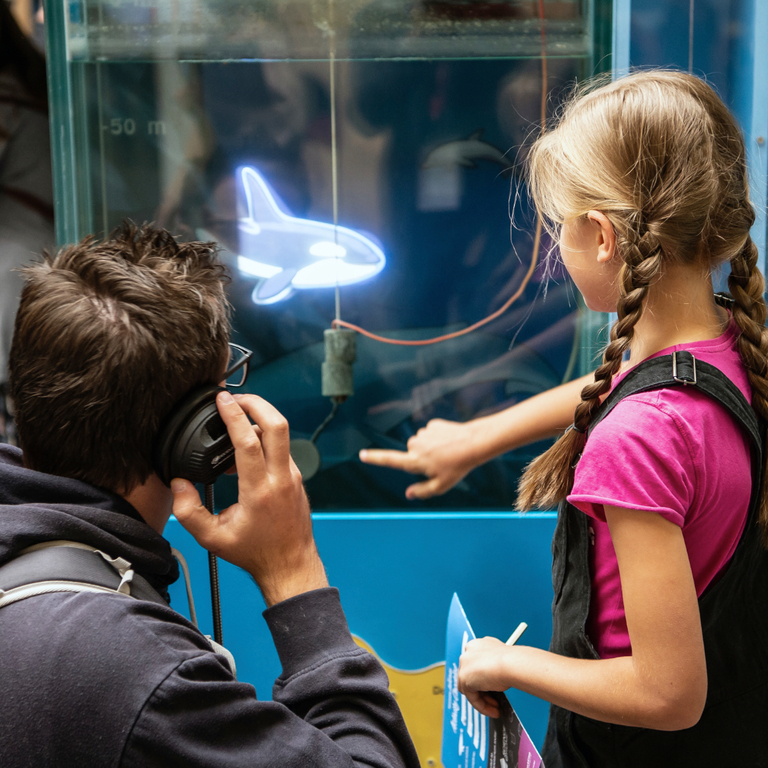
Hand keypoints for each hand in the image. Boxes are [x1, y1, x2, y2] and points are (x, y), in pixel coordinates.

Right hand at [171, 391, 327, 605]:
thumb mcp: (213, 538)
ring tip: (236, 421)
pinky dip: (265, 438)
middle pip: (278, 425)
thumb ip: (189, 511)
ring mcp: (293, 476)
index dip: (234, 415)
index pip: (248, 441)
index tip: (222, 399)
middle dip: (258, 402)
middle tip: (237, 397)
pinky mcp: (296, 477)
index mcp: (259, 491)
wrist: (291, 565)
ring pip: (282, 435)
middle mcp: (281, 478)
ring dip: (260, 420)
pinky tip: (246, 446)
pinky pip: (282, 448)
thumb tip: (178, 483)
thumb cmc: (255, 553)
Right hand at [358, 418, 480, 498]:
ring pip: (421, 442)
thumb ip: (422, 491)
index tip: (362, 454)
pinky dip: (438, 437)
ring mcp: (423, 433)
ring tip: (447, 452)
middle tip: (439, 462)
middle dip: (421, 457)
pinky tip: (449, 441)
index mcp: (415, 461)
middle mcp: (415, 445)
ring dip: (430, 447)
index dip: (375, 458)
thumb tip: (408, 494)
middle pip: (411, 452)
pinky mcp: (432, 424)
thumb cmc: (457, 466)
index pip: (390, 460)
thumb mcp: (441, 485)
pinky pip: (430, 433)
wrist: (473, 443)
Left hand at [458, 637, 515, 717]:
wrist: (511, 663)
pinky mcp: (463, 678)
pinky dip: (482, 706)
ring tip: (496, 707)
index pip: (477, 664)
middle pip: (472, 676)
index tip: (494, 687)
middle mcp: (469, 651)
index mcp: (478, 644)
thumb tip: (495, 679)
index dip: (485, 678)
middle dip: (484, 690)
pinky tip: (493, 710)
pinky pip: (471, 697)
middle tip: (495, 700)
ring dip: (483, 700)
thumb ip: (494, 667)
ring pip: (470, 687)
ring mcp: (464, 664)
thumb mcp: (503, 661)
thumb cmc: (513, 661)